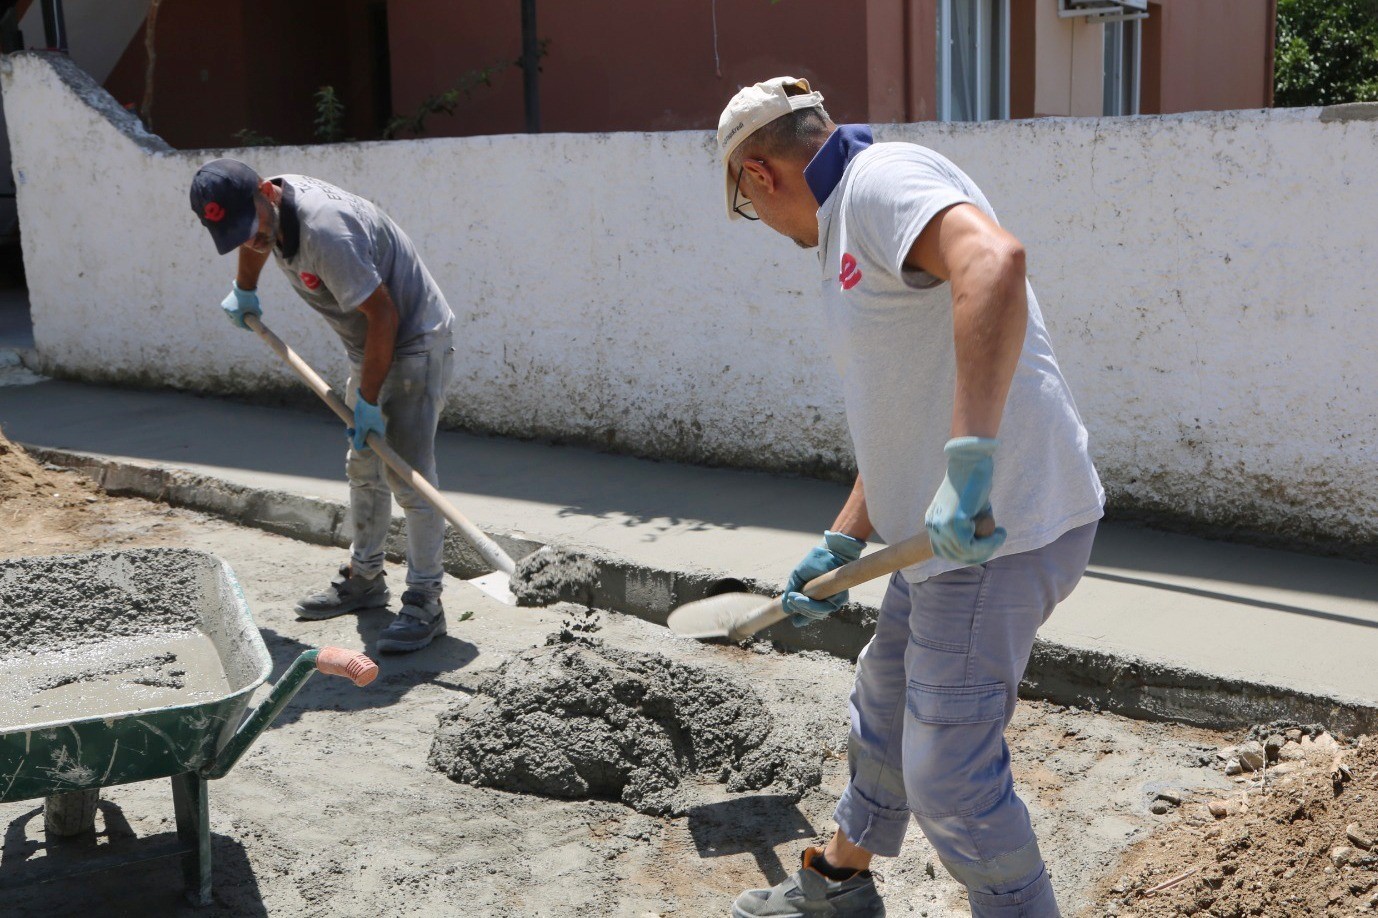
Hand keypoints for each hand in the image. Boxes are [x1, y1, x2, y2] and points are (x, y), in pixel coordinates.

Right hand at [220, 282, 261, 329]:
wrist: (243, 287)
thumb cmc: (250, 298)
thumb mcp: (256, 308)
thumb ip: (258, 317)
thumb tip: (259, 324)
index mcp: (235, 313)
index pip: (239, 324)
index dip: (245, 327)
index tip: (250, 328)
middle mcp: (228, 311)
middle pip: (234, 321)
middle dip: (240, 323)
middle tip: (246, 325)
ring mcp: (225, 307)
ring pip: (231, 317)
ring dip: (236, 319)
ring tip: (242, 320)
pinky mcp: (224, 304)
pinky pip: (229, 312)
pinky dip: (233, 314)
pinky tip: (237, 315)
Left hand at [348, 391, 384, 451]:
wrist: (367, 396)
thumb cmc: (366, 412)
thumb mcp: (361, 427)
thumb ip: (359, 438)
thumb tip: (357, 447)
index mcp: (379, 433)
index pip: (370, 445)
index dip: (360, 444)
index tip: (353, 439)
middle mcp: (378, 430)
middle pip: (366, 438)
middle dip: (356, 436)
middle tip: (349, 432)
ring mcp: (374, 424)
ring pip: (363, 431)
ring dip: (356, 431)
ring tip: (350, 427)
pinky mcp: (370, 419)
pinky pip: (363, 425)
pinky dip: (357, 425)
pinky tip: (353, 421)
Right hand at [783, 530, 865, 626]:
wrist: (829, 551)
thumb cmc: (814, 562)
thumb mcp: (797, 577)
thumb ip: (792, 591)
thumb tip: (785, 608)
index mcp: (817, 597)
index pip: (810, 613)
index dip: (803, 619)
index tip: (795, 621)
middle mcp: (827, 600)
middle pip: (812, 615)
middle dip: (799, 609)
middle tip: (790, 599)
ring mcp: (834, 600)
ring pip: (817, 613)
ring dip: (803, 607)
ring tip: (793, 598)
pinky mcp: (840, 598)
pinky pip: (823, 608)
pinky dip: (809, 605)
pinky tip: (799, 598)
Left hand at [925, 436, 1007, 564]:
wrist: (971, 461)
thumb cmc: (972, 483)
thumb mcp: (967, 511)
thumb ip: (969, 528)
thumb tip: (979, 545)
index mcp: (933, 523)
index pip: (946, 552)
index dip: (968, 555)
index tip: (986, 545)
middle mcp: (933, 526)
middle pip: (955, 555)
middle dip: (979, 553)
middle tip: (996, 540)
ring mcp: (942, 525)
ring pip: (965, 553)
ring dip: (987, 548)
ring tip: (999, 535)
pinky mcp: (955, 522)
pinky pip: (972, 546)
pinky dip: (989, 544)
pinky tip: (1000, 533)